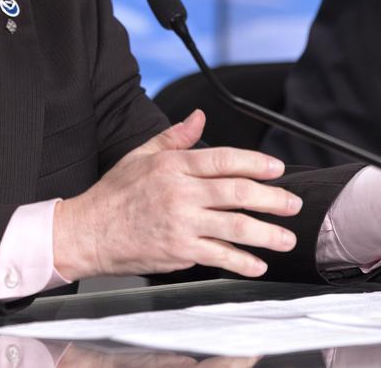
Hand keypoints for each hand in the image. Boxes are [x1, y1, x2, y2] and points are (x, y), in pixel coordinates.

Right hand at [53, 111, 301, 280]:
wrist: (89, 231)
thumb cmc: (114, 195)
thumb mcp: (140, 155)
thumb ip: (174, 137)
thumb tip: (199, 117)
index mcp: (173, 166)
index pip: (224, 159)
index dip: (256, 163)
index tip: (277, 169)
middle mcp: (180, 192)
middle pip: (238, 192)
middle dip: (272, 199)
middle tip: (291, 204)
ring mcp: (181, 223)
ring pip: (235, 226)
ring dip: (267, 233)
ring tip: (286, 237)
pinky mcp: (180, 250)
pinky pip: (219, 255)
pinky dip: (243, 261)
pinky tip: (257, 264)